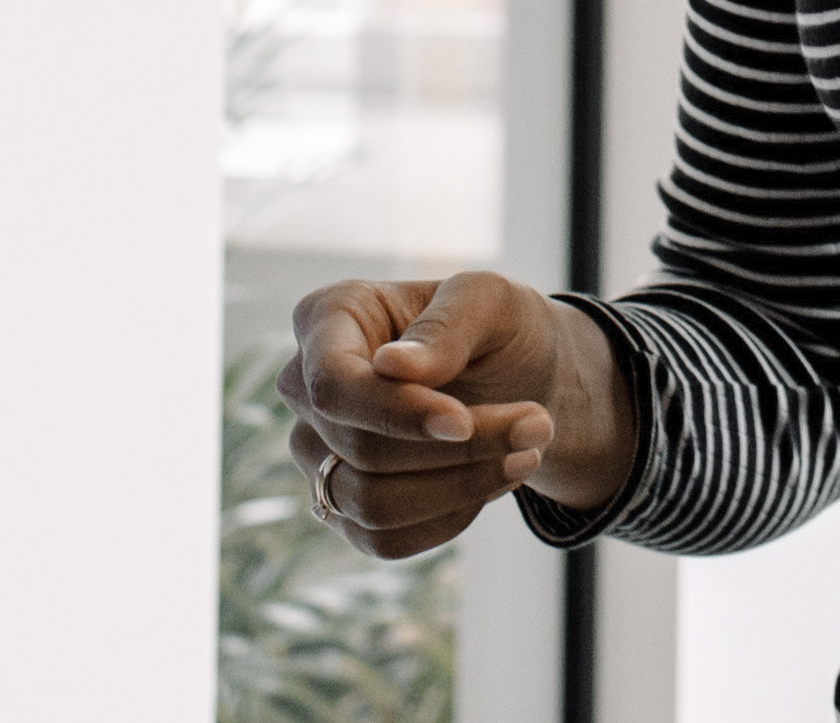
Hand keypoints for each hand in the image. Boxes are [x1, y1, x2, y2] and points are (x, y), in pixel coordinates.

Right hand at [279, 269, 629, 558]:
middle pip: (359, 448)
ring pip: (369, 503)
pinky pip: (383, 539)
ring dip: (459, 487)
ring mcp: (315, 453)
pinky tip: (491, 479)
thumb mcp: (491, 301)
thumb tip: (392, 367)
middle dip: (456, 449)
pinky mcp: (341, 506)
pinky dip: (448, 517)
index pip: (333, 383)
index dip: (395, 412)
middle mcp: (304, 389)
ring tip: (525, 453)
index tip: (464, 422)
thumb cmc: (496, 327)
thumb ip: (447, 326)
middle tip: (536, 425)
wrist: (520, 380)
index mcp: (327, 318)